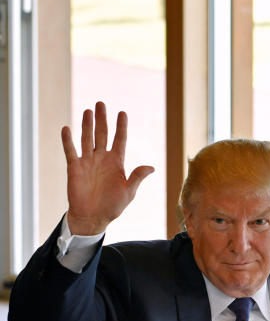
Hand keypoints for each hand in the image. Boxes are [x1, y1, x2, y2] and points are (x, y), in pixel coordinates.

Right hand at [62, 101, 153, 235]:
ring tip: (88, 111)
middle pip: (102, 134)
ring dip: (87, 125)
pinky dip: (68, 140)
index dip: (121, 127)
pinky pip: (71, 151)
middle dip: (102, 119)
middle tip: (101, 103)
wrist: (93, 217)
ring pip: (87, 139)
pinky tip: (67, 129)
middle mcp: (102, 159)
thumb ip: (137, 177)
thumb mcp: (129, 192)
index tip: (122, 113)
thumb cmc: (113, 206)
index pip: (120, 140)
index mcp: (117, 163)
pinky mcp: (75, 168)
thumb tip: (151, 167)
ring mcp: (88, 162)